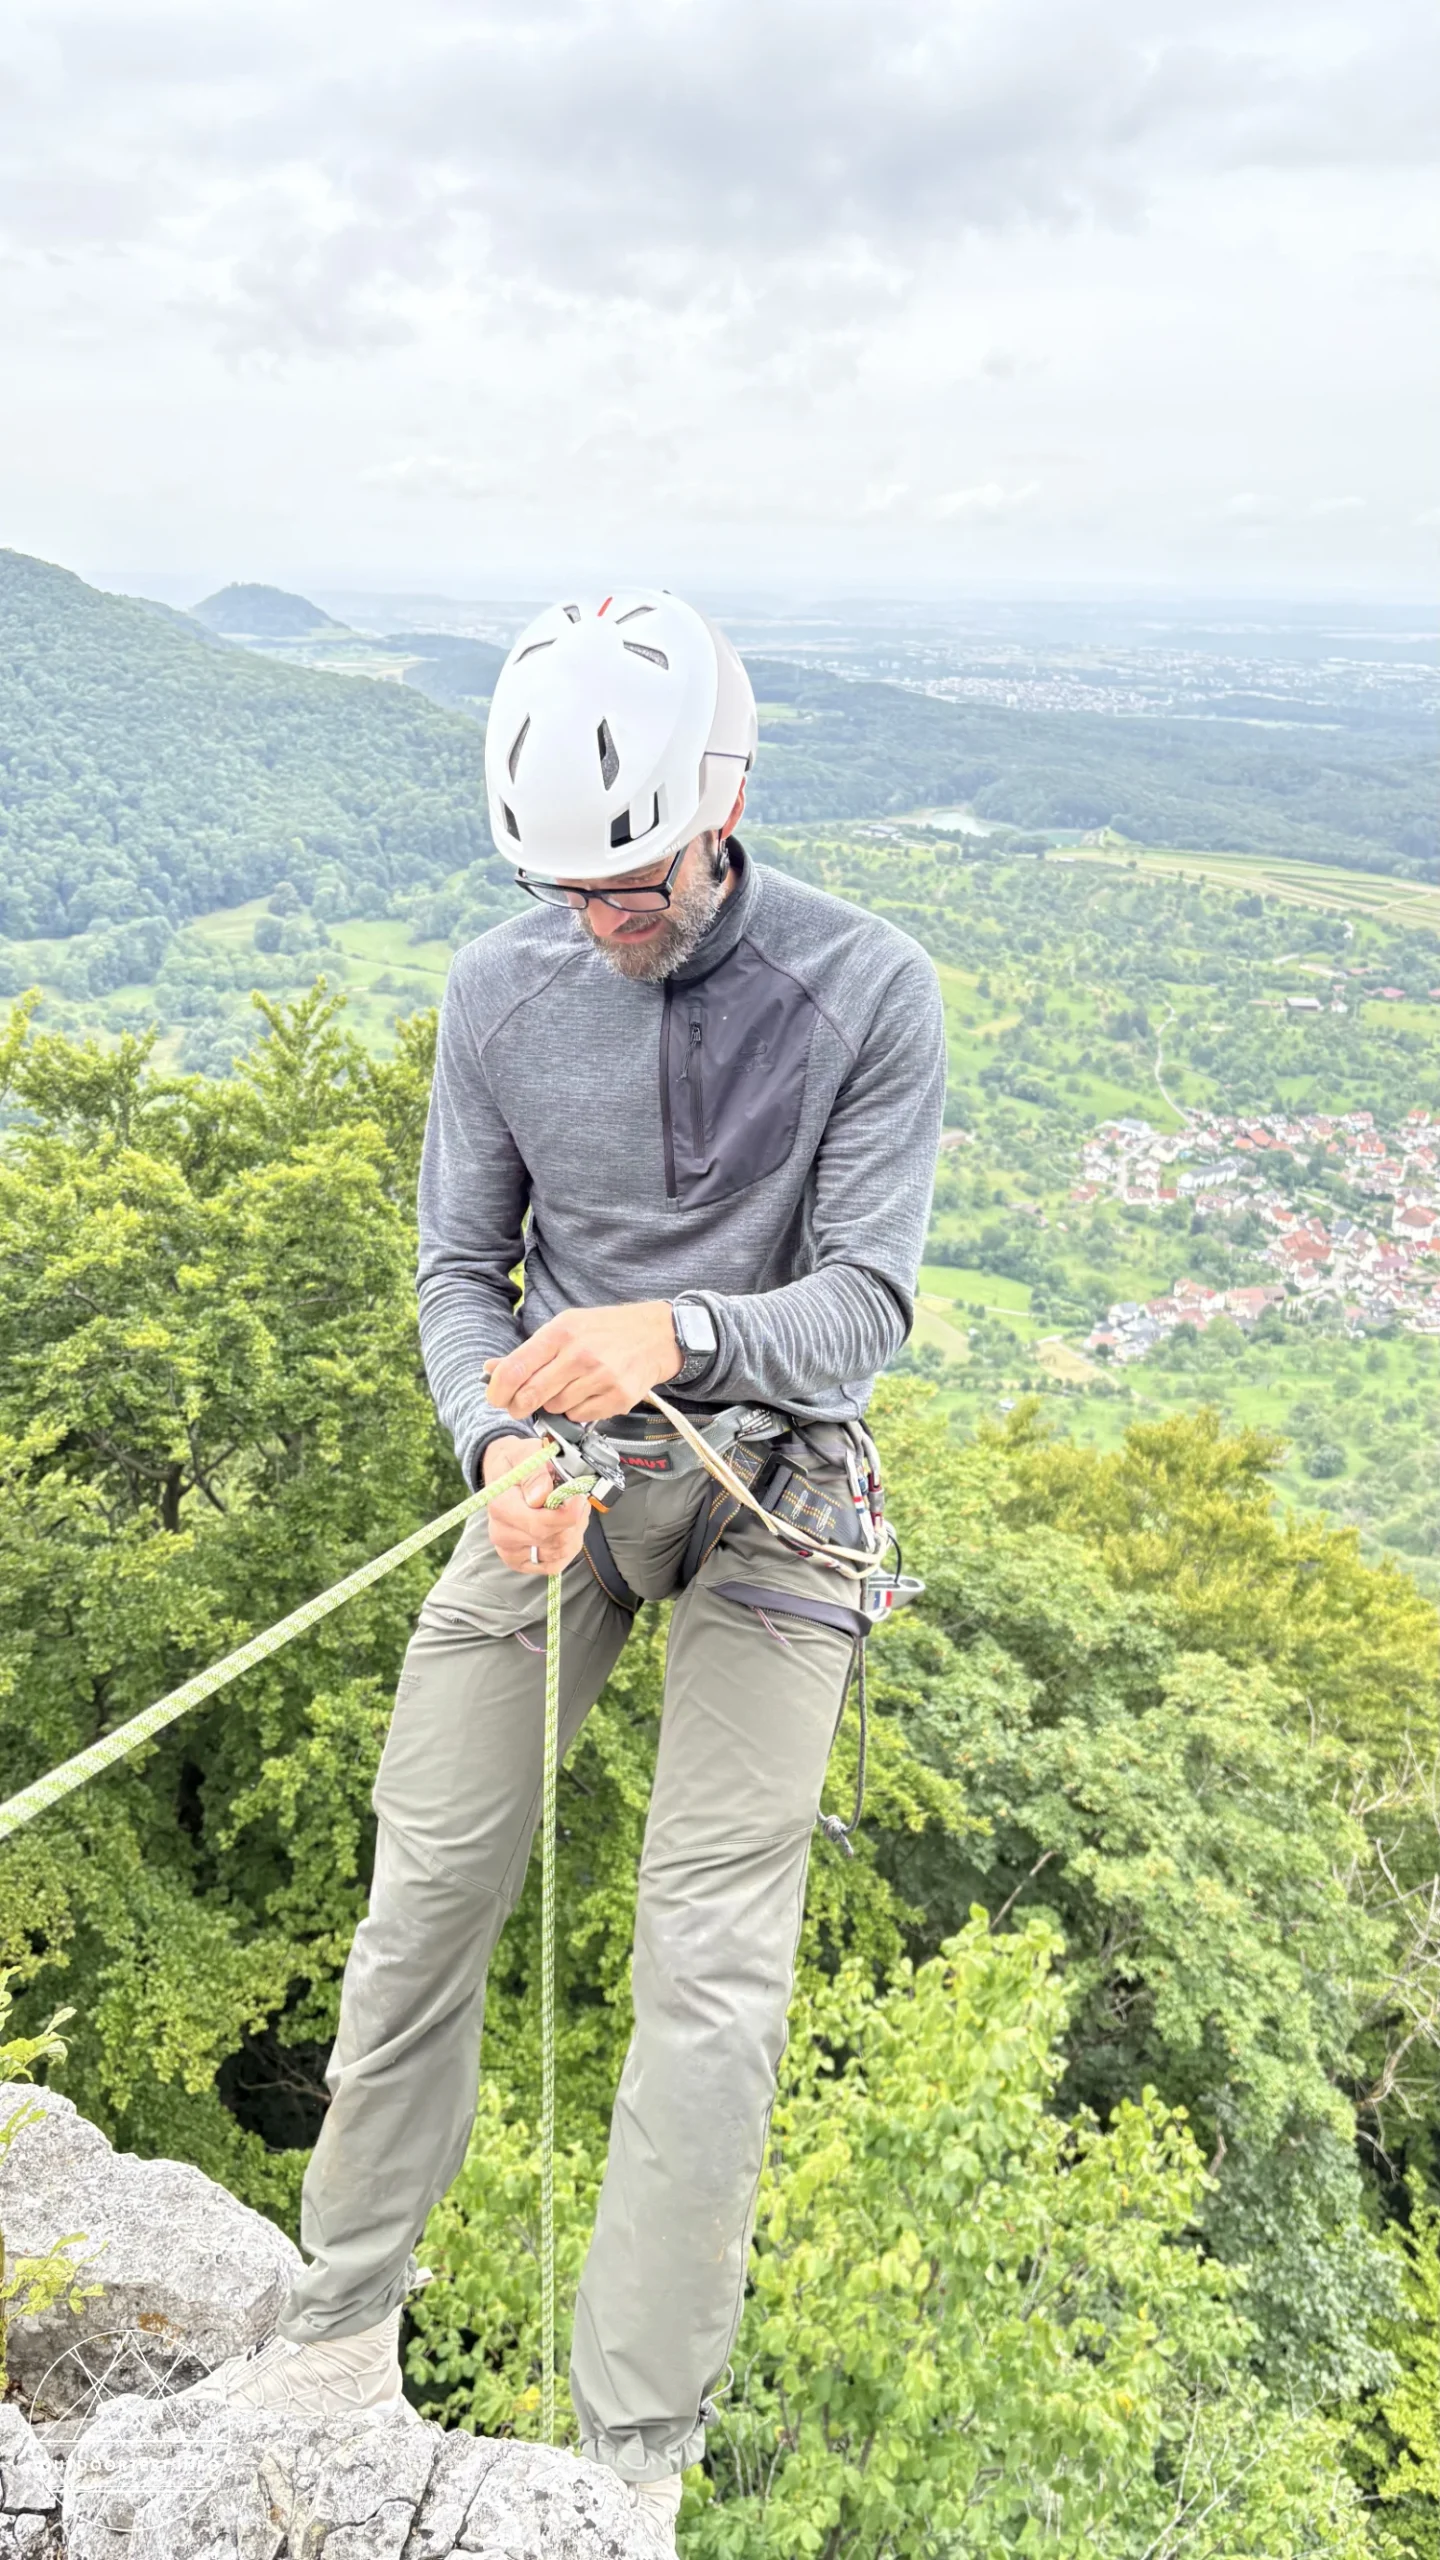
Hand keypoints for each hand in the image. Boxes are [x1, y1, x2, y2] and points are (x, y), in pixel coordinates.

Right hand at [481, 1437, 587, 1574]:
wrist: (504, 1472)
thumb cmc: (518, 1462)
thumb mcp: (527, 1453)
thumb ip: (535, 1474)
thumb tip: (541, 1495)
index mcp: (501, 1507)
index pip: (540, 1524)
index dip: (569, 1515)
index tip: (580, 1497)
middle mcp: (501, 1533)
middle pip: (554, 1540)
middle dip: (575, 1520)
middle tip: (578, 1499)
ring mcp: (510, 1551)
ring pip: (559, 1552)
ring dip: (574, 1531)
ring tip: (571, 1511)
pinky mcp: (520, 1562)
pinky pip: (554, 1565)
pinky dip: (568, 1548)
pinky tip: (567, 1529)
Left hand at [486, 1303, 681, 1426]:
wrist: (656, 1336)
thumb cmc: (604, 1331)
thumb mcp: (565, 1328)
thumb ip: (528, 1352)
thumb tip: (490, 1370)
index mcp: (561, 1332)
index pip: (515, 1368)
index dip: (498, 1389)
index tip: (496, 1398)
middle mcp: (580, 1355)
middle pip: (531, 1395)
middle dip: (519, 1405)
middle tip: (520, 1405)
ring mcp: (601, 1378)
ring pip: (555, 1408)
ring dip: (554, 1403)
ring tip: (569, 1387)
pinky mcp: (618, 1398)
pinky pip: (580, 1417)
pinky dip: (578, 1410)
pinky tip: (589, 1393)